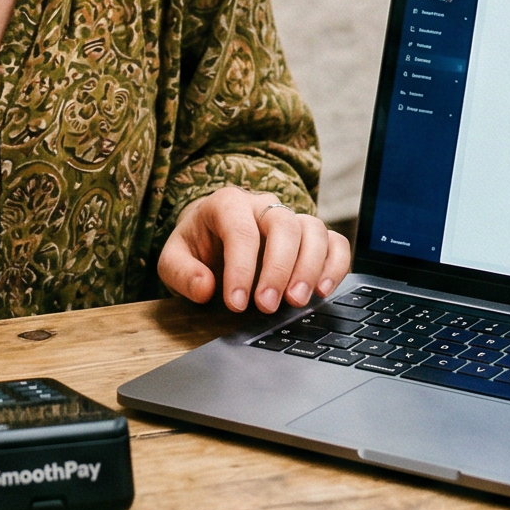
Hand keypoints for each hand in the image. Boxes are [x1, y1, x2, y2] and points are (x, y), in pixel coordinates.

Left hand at [158, 188, 352, 314]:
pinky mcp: (311, 236)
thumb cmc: (197, 247)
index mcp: (227, 204)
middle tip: (267, 306)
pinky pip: (335, 242)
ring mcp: (291, 218)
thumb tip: (204, 287)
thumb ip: (182, 273)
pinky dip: (335, 265)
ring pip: (314, 230)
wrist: (212, 237)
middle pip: (284, 225)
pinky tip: (323, 291)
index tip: (236, 303)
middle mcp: (263, 204)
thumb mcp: (173, 259)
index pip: (241, 231)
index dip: (241, 268)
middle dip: (278, 268)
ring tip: (297, 301)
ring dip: (310, 268)